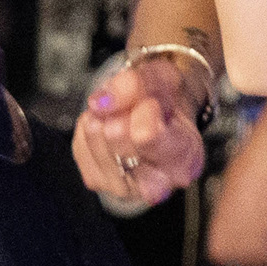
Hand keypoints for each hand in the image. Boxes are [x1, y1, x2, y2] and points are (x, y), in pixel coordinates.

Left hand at [77, 50, 209, 208]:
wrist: (155, 117)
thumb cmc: (165, 102)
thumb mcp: (162, 78)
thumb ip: (137, 84)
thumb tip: (101, 102)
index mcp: (186, 160)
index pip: (149, 136)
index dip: (142, 110)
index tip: (150, 103)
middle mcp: (159, 184)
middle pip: (118, 140)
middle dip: (120, 114)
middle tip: (133, 110)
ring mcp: (125, 187)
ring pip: (96, 142)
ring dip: (102, 119)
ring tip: (119, 116)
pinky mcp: (98, 182)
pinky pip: (80, 147)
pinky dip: (88, 129)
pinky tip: (106, 127)